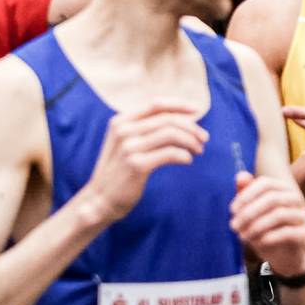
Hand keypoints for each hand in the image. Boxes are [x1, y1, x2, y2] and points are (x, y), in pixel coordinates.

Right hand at [78, 101, 210, 223]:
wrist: (100, 199)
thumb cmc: (119, 171)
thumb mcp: (125, 143)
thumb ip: (144, 128)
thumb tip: (179, 117)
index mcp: (121, 121)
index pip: (156, 105)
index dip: (179, 105)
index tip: (197, 110)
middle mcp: (123, 130)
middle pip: (167, 119)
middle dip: (191, 126)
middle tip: (204, 138)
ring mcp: (129, 147)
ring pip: (171, 134)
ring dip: (191, 141)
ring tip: (198, 150)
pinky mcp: (137, 165)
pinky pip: (170, 153)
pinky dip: (184, 155)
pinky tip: (187, 161)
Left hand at [230, 172, 304, 278]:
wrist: (282, 255)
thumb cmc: (264, 229)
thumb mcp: (251, 212)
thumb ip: (245, 193)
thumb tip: (240, 176)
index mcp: (282, 189)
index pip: (266, 183)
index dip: (247, 195)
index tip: (232, 210)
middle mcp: (295, 199)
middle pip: (272, 198)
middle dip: (249, 212)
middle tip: (234, 225)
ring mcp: (301, 216)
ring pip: (279, 215)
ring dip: (256, 226)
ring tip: (243, 236)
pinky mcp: (304, 233)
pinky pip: (287, 232)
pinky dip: (268, 237)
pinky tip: (257, 243)